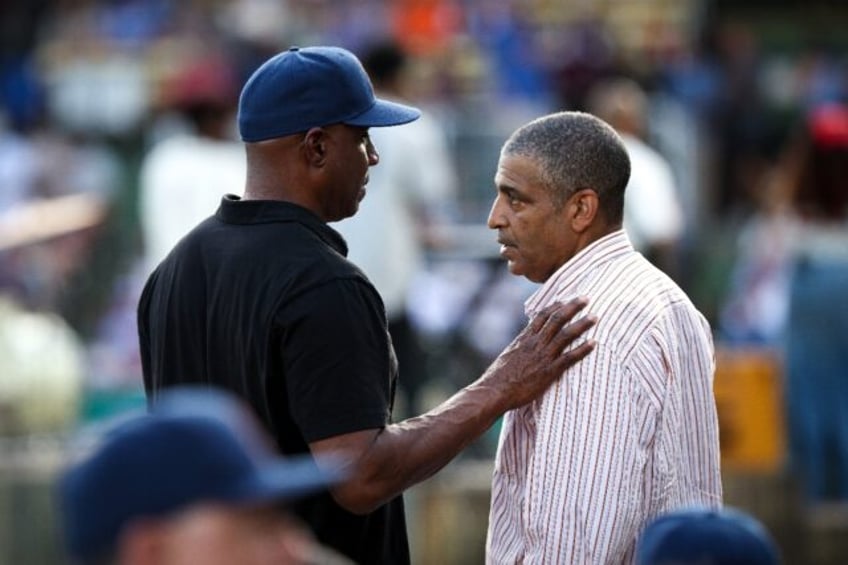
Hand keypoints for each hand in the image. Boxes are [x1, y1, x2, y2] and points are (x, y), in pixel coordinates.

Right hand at [481, 296, 595, 410]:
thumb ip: (519, 348)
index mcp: (524, 338)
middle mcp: (535, 343)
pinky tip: (594, 344)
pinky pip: (569, 357)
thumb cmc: (499, 377)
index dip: (555, 306)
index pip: (542, 316)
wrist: (495, 391)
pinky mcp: (549, 371)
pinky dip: (582, 350)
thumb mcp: (508, 356)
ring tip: (595, 317)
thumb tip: (523, 345)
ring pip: (566, 335)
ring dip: (582, 324)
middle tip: (586, 298)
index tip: (565, 299)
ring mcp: (543, 356)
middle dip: (572, 307)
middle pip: (556, 319)